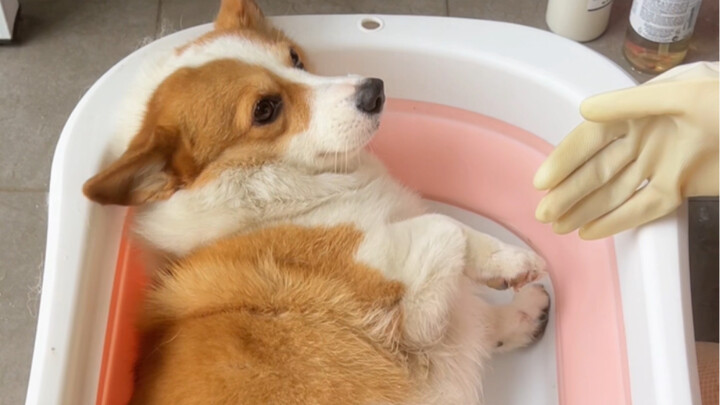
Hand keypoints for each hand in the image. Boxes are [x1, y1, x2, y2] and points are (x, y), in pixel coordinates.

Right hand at [533, 62, 718, 239]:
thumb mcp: (687, 95)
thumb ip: (633, 104)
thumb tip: (584, 111)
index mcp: (640, 112)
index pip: (591, 138)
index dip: (565, 158)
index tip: (543, 181)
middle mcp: (644, 139)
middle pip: (598, 170)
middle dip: (569, 192)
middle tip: (544, 214)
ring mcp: (661, 166)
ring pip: (614, 192)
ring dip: (586, 209)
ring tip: (559, 227)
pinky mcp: (680, 189)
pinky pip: (643, 209)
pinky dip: (618, 221)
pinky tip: (592, 232)